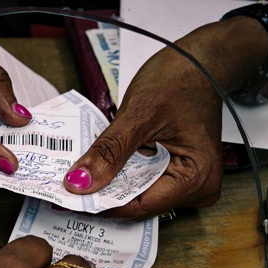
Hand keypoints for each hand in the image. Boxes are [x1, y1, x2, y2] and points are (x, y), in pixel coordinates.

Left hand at [64, 18, 267, 219]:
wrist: (199, 62)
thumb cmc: (180, 79)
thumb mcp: (138, 114)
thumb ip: (109, 151)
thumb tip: (80, 182)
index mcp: (197, 178)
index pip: (139, 205)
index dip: (101, 203)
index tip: (68, 199)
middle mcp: (198, 188)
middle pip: (139, 203)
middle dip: (104, 193)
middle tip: (68, 184)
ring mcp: (190, 182)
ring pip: (138, 193)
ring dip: (111, 184)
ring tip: (82, 173)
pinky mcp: (178, 173)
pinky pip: (144, 181)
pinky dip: (122, 174)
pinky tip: (102, 166)